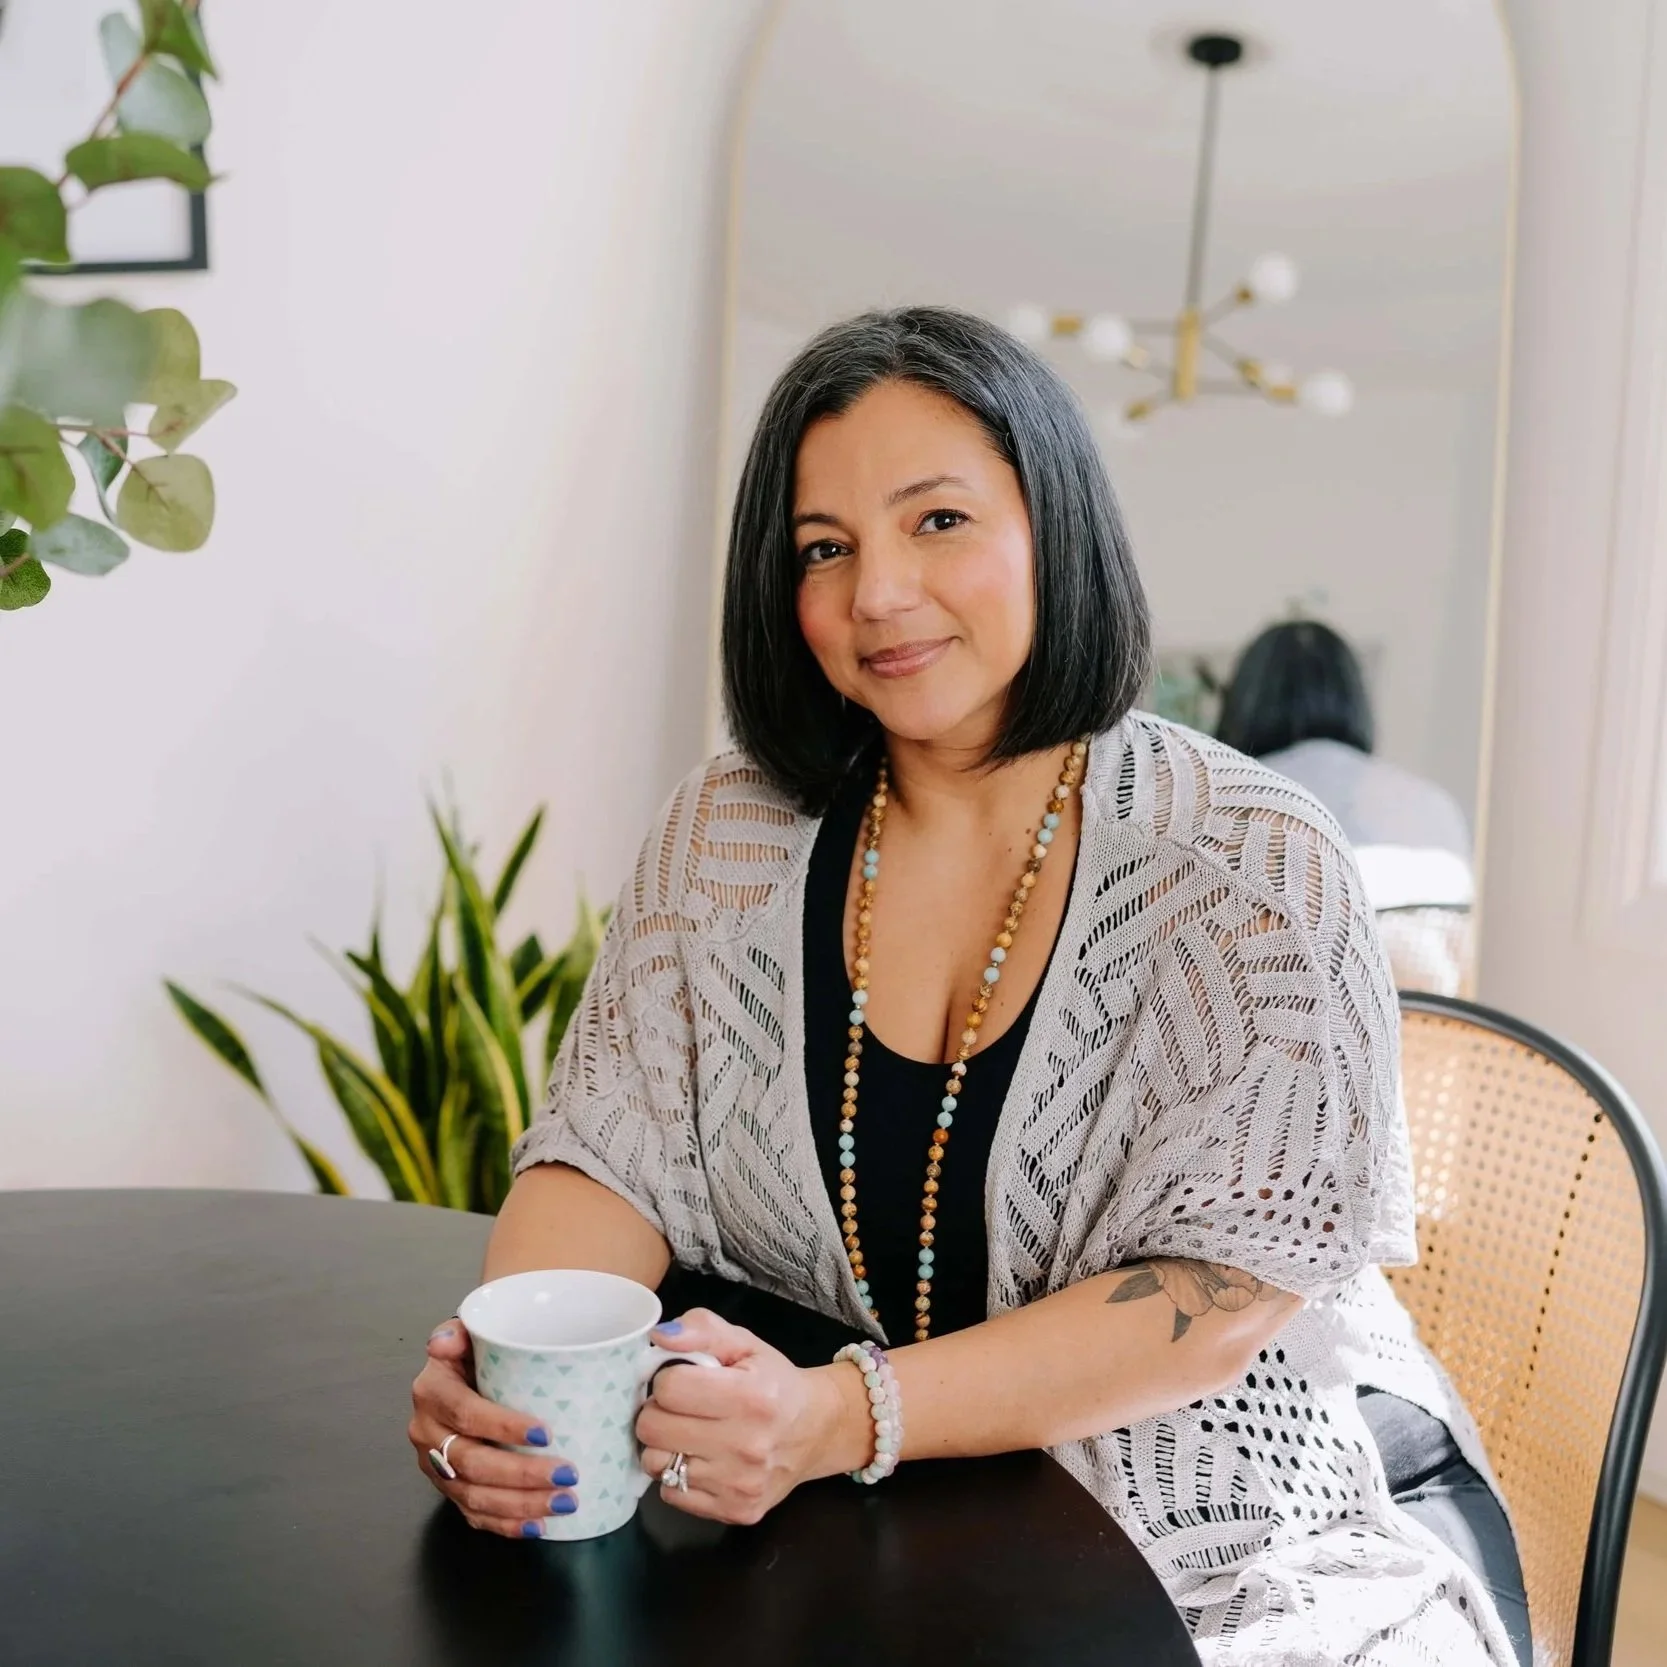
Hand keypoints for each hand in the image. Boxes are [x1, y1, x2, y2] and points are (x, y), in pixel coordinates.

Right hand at [407, 1318, 580, 1538]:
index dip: (503, 1427)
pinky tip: (537, 1524)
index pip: (467, 1414)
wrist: (457, 1372)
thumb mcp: (467, 1332)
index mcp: (432, 1392)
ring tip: (565, 1502)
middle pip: (472, 1464)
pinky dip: (506, 1524)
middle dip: (522, 1475)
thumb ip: (462, 1330)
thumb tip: (446, 1339)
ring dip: (521, 1504)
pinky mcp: (447, 1488)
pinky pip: (473, 1514)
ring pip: (474, 1496)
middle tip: (567, 1475)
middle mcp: (427, 1432)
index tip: (547, 1433)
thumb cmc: (473, 1352)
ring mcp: (435, 1466)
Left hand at [636, 1309, 862, 1524]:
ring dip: (664, 1446)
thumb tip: (659, 1339)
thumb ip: (702, 1329)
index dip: (667, 1378)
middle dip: (657, 1412)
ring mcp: (740, 1485)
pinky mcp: (735, 1512)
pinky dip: (676, 1476)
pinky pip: (670, 1494)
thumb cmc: (775, 1383)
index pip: (668, 1389)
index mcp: (749, 1396)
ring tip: (688, 1433)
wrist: (816, 1430)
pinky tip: (701, 1460)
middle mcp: (746, 1446)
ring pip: (655, 1464)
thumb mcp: (745, 1343)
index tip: (683, 1379)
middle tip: (679, 1407)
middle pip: (653, 1429)